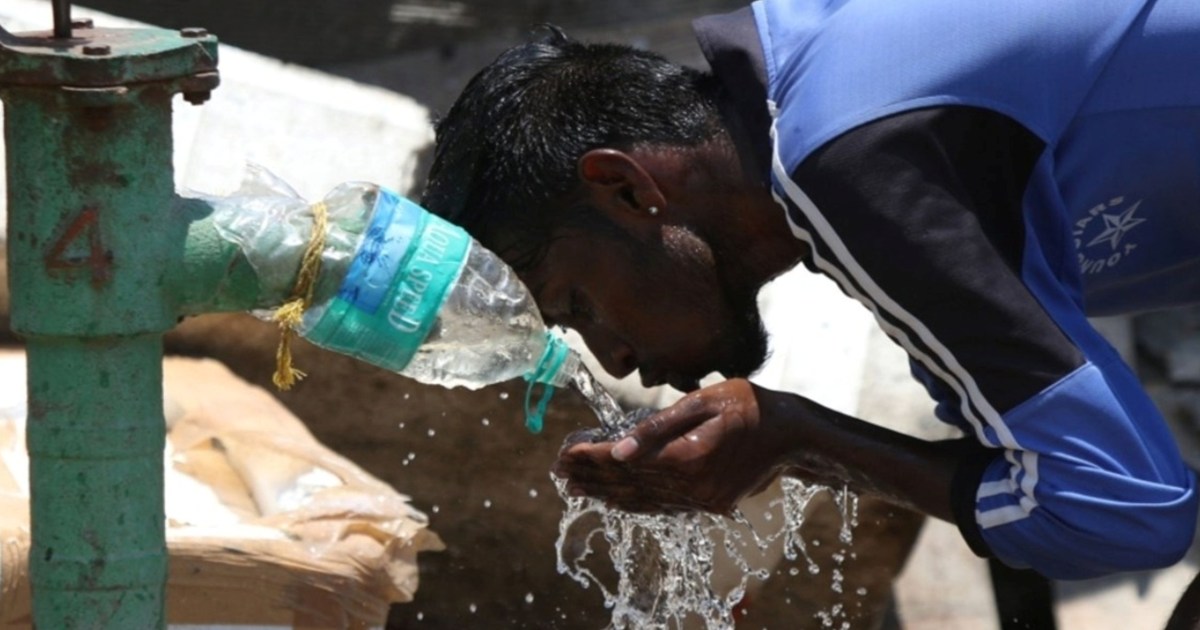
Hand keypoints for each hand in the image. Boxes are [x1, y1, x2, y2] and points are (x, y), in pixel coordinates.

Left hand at [553, 379, 799, 514]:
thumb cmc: (748, 404)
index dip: (592, 458)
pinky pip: (661, 506)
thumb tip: (618, 447)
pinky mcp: (708, 505)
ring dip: (606, 493)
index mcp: (689, 457)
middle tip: (558, 469)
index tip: (564, 453)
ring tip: (574, 486)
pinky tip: (612, 498)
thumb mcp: (704, 401)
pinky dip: (632, 503)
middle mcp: (693, 487)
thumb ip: (659, 427)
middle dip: (590, 477)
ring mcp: (702, 501)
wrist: (790, 433)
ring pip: (642, 500)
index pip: (626, 462)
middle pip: (629, 485)